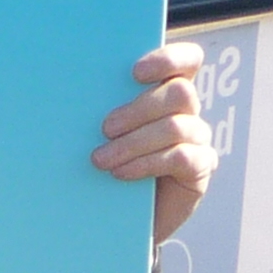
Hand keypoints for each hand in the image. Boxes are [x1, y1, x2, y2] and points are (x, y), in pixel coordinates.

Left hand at [97, 40, 216, 244]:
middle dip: (139, 109)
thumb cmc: (106, 163)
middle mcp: (188, 111)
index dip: (169, 59)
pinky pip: (180, 157)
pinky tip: (121, 173)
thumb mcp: (102, 132)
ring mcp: (197, 138)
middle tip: (105, 128)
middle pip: (180, 93)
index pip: (187, 60)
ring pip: (175, 127)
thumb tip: (72, 88)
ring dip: (134, 142)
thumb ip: (102, 107)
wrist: (116, 213)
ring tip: (101, 159)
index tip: (135, 73)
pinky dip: (146, 164)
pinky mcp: (200, 168)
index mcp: (167, 90)